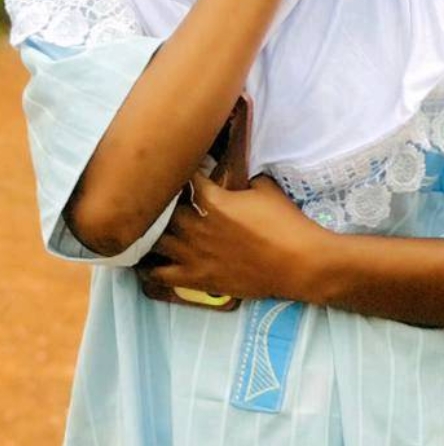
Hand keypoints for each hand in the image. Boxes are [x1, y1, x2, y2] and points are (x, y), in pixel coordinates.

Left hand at [136, 173, 329, 304]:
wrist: (298, 263)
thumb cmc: (285, 223)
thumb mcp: (265, 188)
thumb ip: (244, 178)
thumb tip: (237, 171)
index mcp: (212, 201)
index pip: (183, 180)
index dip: (179, 172)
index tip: (177, 166)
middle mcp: (196, 227)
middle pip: (161, 211)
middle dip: (159, 203)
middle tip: (156, 198)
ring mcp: (193, 255)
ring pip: (154, 241)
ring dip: (149, 233)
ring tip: (144, 228)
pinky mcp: (197, 279)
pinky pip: (160, 274)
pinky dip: (148, 268)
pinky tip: (142, 263)